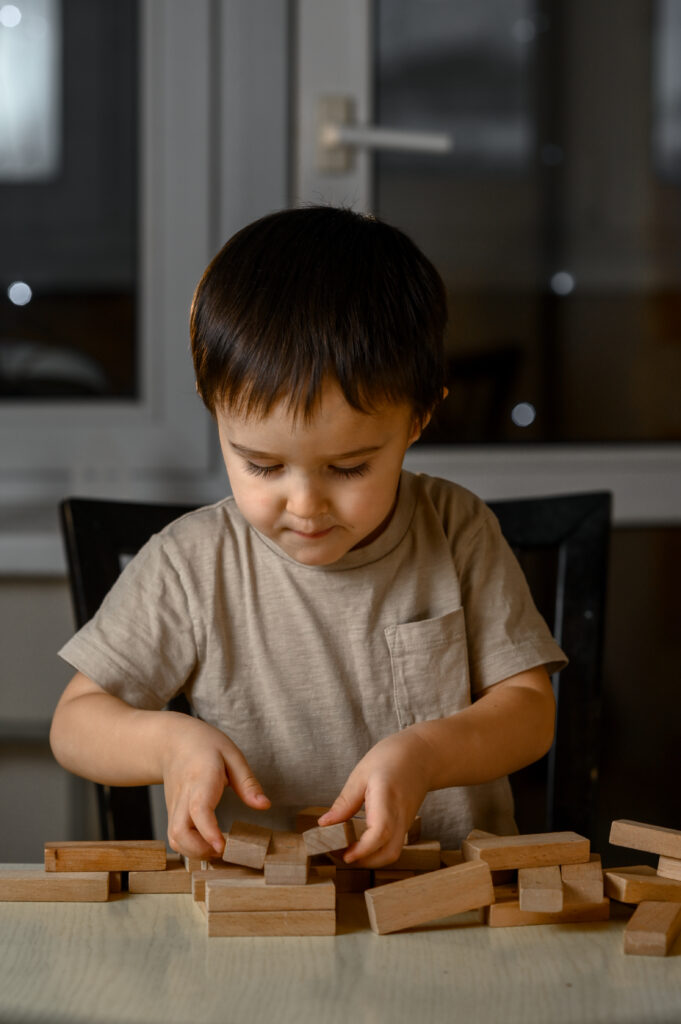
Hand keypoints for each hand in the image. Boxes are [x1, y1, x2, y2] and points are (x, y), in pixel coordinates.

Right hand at [160, 714, 269, 859]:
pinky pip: (175, 836)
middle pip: (180, 831)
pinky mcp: (172, 813)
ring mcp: (174, 806)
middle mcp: (183, 795)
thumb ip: (248, 783)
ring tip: (218, 849)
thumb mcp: (232, 755)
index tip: (221, 846)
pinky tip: (207, 845)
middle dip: (200, 850)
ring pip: (174, 838)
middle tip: (224, 850)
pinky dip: (189, 848)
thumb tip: (264, 806)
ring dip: (194, 852)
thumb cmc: (205, 746)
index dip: (208, 831)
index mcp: (201, 778)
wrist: (172, 742)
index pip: (199, 808)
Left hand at [317, 727, 433, 867]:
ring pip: (392, 853)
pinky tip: (359, 841)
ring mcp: (405, 822)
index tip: (344, 855)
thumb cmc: (393, 758)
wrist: (423, 755)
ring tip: (346, 849)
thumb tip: (324, 824)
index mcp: (387, 797)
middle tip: (338, 852)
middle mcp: (400, 815)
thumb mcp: (362, 773)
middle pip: (388, 853)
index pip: (380, 832)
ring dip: (369, 859)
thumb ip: (345, 801)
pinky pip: (392, 845)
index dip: (362, 849)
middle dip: (363, 861)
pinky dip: (375, 851)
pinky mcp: (405, 825)